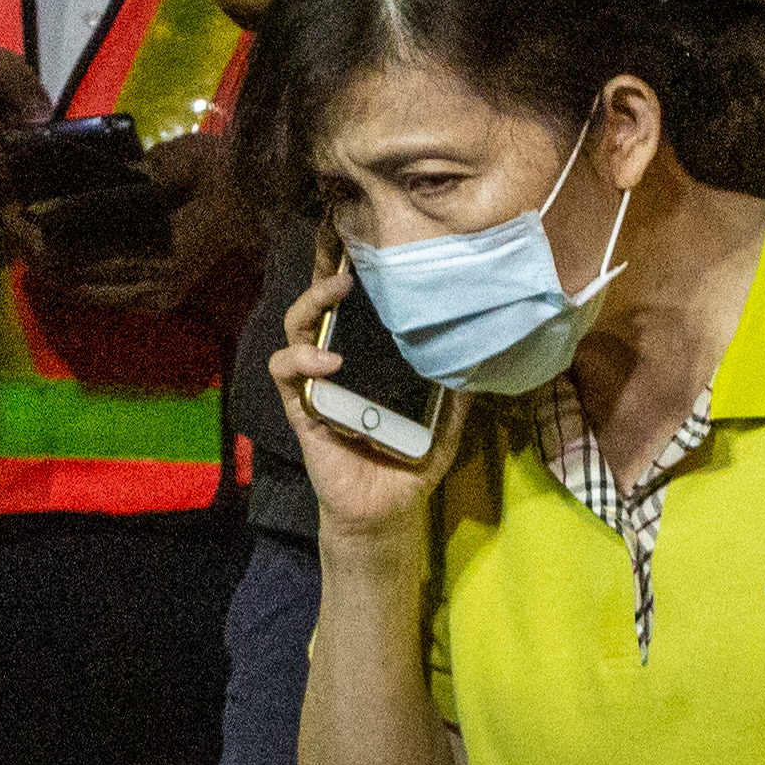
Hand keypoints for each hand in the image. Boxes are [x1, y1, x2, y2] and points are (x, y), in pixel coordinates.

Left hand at [26, 124, 249, 318]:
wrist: (261, 200)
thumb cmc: (226, 174)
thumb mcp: (186, 161)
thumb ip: (143, 176)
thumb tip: (92, 186)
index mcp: (162, 255)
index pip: (83, 256)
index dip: (39, 238)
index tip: (11, 210)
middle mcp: (154, 287)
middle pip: (74, 280)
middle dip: (34, 253)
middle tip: (5, 218)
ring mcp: (155, 298)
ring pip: (83, 293)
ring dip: (48, 267)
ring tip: (20, 234)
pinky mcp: (157, 298)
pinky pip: (100, 295)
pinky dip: (71, 277)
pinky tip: (51, 253)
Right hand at [271, 249, 460, 536]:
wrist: (382, 514)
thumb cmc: (407, 465)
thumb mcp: (442, 428)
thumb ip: (456, 398)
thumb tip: (481, 360)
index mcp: (368, 362)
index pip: (356, 312)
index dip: (353, 278)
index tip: (365, 250)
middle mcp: (338, 365)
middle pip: (320, 309)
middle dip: (326, 279)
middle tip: (349, 269)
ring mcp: (316, 384)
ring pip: (295, 331)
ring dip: (310, 309)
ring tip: (335, 298)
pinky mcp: (300, 408)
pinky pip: (284, 374)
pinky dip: (299, 360)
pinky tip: (327, 364)